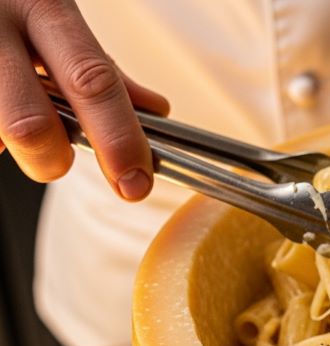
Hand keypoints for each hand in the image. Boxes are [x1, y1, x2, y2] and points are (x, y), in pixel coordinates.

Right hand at [0, 0, 168, 198]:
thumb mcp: (54, 17)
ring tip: (11, 114)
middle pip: (30, 125)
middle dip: (51, 160)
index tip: (135, 183)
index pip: (92, 82)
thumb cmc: (10, 4)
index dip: (119, 140)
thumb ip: (96, 65)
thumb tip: (154, 110)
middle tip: (57, 161)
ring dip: (7, 145)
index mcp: (44, 6)